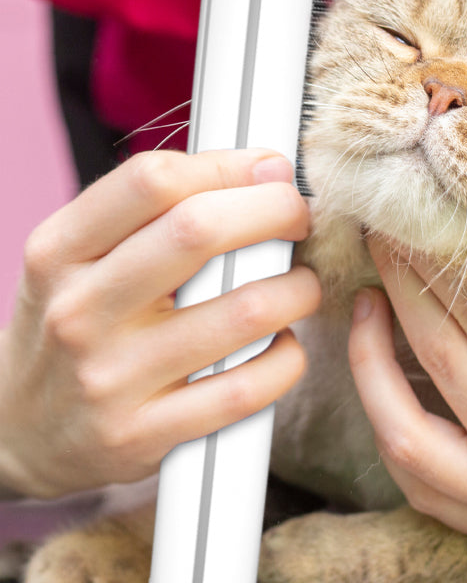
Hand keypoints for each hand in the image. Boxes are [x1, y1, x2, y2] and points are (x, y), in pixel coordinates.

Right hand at [0, 149, 318, 498]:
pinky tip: (280, 346)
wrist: (17, 431)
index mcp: (61, 250)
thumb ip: (154, 208)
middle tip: (299, 218)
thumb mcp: (79, 254)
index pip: (154, 180)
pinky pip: (247, 390)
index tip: (269, 171)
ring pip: (245, 311)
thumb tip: (261, 168)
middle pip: (199, 231)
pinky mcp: (144, 436)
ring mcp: (111, 378)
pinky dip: (285, 359)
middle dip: (276, 211)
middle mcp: (80, 310)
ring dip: (298, 289)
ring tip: (300, 285)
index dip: (230, 166)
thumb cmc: (72, 323)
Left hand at [349, 240, 466, 578]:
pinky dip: (392, 431)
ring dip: (371, 368)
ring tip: (364, 310)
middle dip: (401, 290)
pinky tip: (385, 387)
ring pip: (405, 438)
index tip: (414, 223)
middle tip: (380, 240)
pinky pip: (423, 486)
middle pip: (442, 363)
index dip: (442, 266)